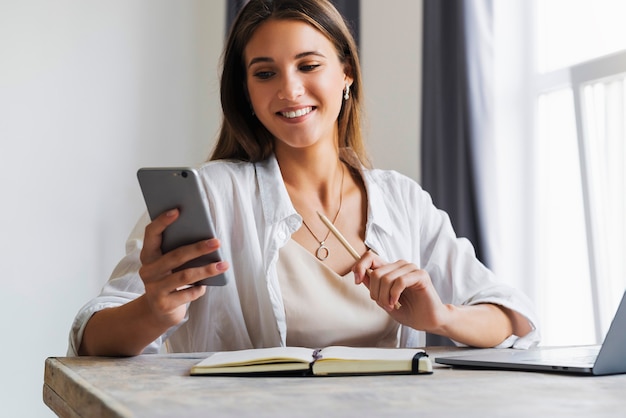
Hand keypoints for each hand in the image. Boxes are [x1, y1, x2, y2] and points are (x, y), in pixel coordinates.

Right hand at [138, 209, 228, 326]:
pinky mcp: (164, 304)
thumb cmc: (169, 279)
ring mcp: (154, 289)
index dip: (162, 221)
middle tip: (217, 242)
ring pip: (184, 276)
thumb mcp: (169, 264)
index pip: (151, 234)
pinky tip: (206, 286)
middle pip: (175, 256)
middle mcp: (148, 271)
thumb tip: (205, 236)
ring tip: (224, 264)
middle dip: (198, 248)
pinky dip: (199, 289)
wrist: (158, 311)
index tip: (177, 210)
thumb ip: (178, 251)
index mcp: (148, 255)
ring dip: (207, 270)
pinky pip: (188, 294)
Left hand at [352, 251, 449, 332]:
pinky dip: (394, 294)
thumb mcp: (384, 299)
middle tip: (383, 305)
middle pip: (376, 272)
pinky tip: (396, 302)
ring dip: (385, 296)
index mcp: (391, 270)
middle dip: (375, 293)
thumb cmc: (409, 311)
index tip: (356, 280)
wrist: (428, 321)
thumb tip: (359, 274)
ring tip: (391, 306)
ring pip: (386, 277)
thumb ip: (373, 287)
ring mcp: (411, 269)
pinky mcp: (420, 275)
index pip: (370, 257)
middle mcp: (400, 266)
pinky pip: (400, 281)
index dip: (360, 266)